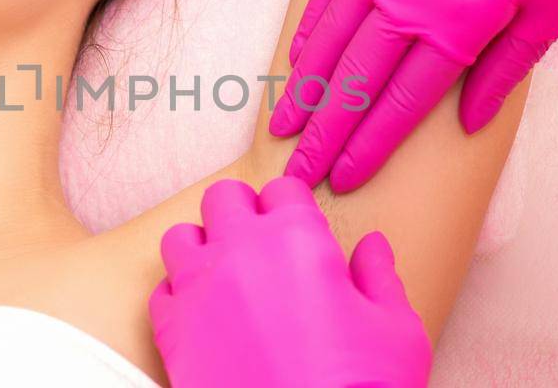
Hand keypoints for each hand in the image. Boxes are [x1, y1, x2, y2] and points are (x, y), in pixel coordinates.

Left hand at [148, 176, 429, 387]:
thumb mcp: (396, 329)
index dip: (293, 208)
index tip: (300, 231)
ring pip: (180, 239)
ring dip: (203, 249)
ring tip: (228, 276)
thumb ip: (379, 277)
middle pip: (223, 199)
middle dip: (242, 214)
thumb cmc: (364, 387)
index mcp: (297, 238)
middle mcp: (239, 251)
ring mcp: (198, 290)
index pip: (282, 188)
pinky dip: (180, 297)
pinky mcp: (172, 332)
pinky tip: (206, 317)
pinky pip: (161, 293)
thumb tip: (372, 247)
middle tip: (262, 247)